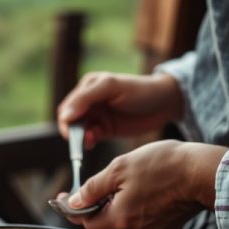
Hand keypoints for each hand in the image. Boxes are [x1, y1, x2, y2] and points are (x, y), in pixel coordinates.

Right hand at [56, 71, 182, 147]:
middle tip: (81, 139)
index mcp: (88, 87)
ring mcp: (98, 116)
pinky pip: (91, 137)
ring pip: (79, 131)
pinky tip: (94, 141)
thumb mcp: (111, 87)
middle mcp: (90, 101)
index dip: (67, 119)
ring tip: (91, 140)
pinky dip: (89, 141)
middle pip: (71, 120)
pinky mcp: (106, 129)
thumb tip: (64, 116)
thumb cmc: (139, 89)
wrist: (164, 103)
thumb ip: (86, 98)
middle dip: (73, 131)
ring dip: (81, 137)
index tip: (71, 131)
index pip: (68, 106)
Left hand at [57, 140, 226, 228]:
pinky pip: (139, 219)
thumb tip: (73, 201)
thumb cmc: (163, 165)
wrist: (203, 173)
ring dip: (116, 203)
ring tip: (126, 180)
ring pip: (122, 219)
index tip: (60, 197)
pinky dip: (134, 206)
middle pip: (104, 221)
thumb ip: (93, 188)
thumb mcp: (119, 169)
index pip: (86, 221)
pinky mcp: (164, 227)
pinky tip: (142, 187)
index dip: (71, 208)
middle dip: (96, 203)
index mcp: (120, 219)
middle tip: (97, 182)